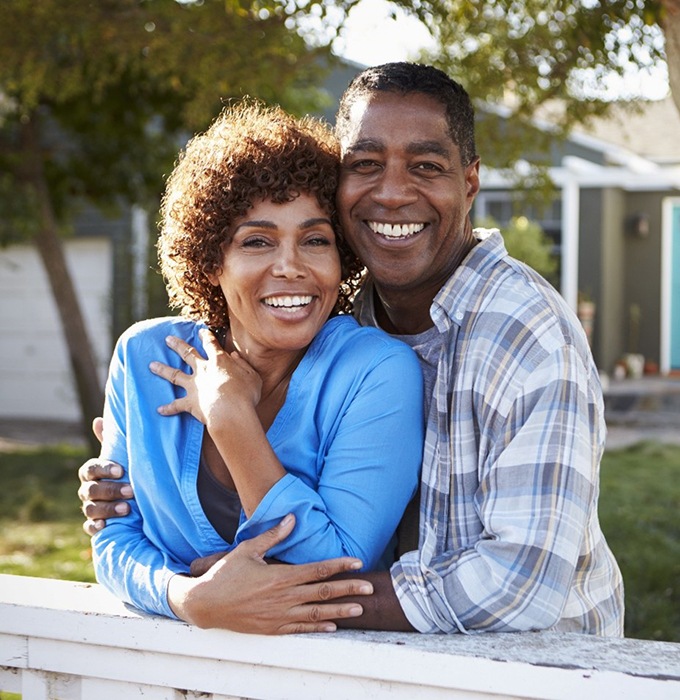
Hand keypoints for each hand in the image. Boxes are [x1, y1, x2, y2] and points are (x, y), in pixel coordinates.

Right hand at [78, 417, 133, 535]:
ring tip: (127, 508)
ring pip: (91, 509)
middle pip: (92, 490)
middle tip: (131, 491)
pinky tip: (105, 525)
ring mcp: (89, 507)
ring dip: (108, 509)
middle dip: (111, 490)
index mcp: (91, 472)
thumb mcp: (121, 456)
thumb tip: (98, 420)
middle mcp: (87, 489)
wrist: (131, 499)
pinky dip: (96, 526)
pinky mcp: (94, 524)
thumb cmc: (124, 472)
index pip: (91, 468)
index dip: (104, 469)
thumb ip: (112, 441)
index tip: (120, 470)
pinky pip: (89, 527)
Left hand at [150, 330, 261, 427]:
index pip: (211, 344)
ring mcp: (194, 386)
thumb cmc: (246, 394)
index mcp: (220, 361)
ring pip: (174, 374)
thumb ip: (243, 365)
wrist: (231, 411)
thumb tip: (235, 356)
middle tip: (167, 339)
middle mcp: (203, 370)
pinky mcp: (190, 403)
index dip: (206, 336)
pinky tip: (159, 410)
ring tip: (151, 365)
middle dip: (177, 345)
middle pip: (187, 353)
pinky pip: (176, 405)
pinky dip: (168, 408)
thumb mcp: (252, 376)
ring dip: (162, 369)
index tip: (201, 331)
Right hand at [169, 514, 373, 633]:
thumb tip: (292, 518)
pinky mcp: (272, 628)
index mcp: (280, 576)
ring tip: (359, 609)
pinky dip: (318, 628)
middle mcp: (284, 598)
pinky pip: (300, 629)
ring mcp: (279, 615)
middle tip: (369, 589)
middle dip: (348, 590)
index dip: (339, 566)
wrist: (205, 604)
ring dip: (339, 611)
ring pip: (316, 614)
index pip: (317, 570)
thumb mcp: (248, 549)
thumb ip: (273, 535)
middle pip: (323, 593)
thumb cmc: (226, 574)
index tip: (357, 563)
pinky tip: (333, 627)